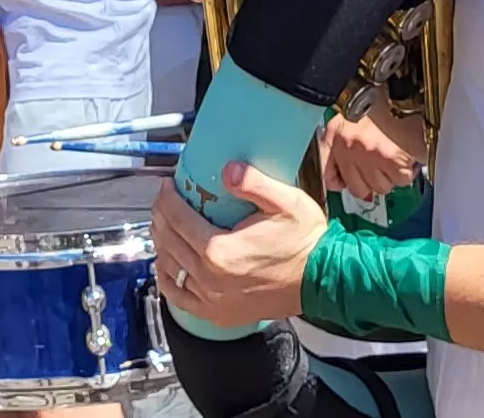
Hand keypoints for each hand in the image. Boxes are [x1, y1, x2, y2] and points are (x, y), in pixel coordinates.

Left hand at [150, 162, 326, 327]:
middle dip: (161, 216)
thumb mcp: (286, 203)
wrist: (322, 281)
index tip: (168, 186)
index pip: (177, 218)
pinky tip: (167, 265)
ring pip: (170, 267)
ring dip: (162, 244)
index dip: (167, 198)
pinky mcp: (217, 313)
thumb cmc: (305, 242)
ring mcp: (211, 299)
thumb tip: (228, 170)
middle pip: (168, 241)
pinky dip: (168, 278)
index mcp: (219, 250)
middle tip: (165, 201)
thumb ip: (255, 183)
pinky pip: (179, 297)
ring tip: (165, 226)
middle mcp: (209, 278)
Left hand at [320, 110, 421, 201]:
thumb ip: (342, 147)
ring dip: (390, 175)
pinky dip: (406, 171)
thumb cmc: (383, 101)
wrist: (406, 89)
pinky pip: (400, 181)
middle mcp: (348, 145)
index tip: (348, 182)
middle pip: (357, 188)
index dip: (341, 182)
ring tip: (395, 153)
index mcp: (334, 134)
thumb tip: (341, 180)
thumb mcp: (351, 118)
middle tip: (381, 164)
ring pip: (380, 187)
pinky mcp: (392, 160)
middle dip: (371, 180)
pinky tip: (406, 154)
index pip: (327, 175)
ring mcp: (369, 155)